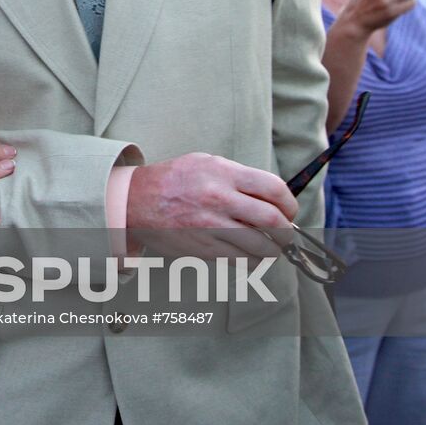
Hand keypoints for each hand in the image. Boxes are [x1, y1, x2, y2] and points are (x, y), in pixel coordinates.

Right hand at [127, 153, 296, 258]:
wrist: (136, 200)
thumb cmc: (175, 179)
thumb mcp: (206, 163)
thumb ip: (238, 177)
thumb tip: (272, 197)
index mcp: (222, 173)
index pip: (274, 189)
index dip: (289, 204)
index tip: (288, 211)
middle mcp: (218, 199)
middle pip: (273, 221)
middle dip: (286, 231)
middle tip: (284, 233)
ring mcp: (211, 226)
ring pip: (262, 247)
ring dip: (273, 250)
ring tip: (270, 247)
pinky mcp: (204, 248)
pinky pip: (242, 261)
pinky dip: (253, 261)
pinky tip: (249, 255)